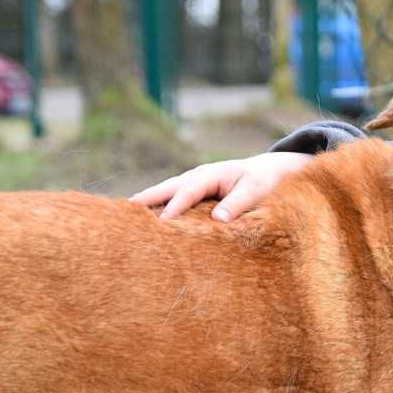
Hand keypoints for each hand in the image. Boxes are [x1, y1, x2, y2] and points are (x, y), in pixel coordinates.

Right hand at [128, 150, 312, 220]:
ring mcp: (192, 184)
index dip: (176, 205)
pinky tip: (143, 220)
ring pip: (165, 192)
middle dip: (147, 199)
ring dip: (146, 202)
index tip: (163, 221)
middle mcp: (197, 177)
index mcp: (211, 175)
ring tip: (125, 218)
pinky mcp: (192, 194)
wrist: (268, 170)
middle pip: (167, 188)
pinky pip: (171, 199)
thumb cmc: (264, 181)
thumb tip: (219, 220)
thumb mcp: (256, 190)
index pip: (189, 191)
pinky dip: (156, 207)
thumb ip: (239, 203)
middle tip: (124, 213)